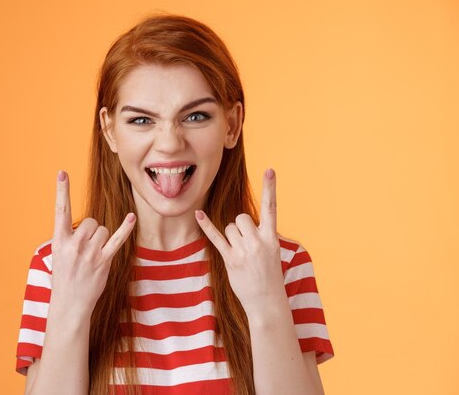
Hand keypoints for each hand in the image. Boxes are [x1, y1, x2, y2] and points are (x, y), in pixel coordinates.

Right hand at [50, 170, 135, 314]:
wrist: (69, 304)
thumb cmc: (64, 278)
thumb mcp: (58, 255)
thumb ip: (71, 238)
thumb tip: (89, 227)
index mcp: (59, 240)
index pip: (60, 210)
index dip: (61, 191)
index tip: (62, 173)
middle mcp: (74, 244)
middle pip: (90, 221)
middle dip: (91, 231)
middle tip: (84, 249)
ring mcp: (89, 252)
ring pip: (102, 230)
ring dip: (101, 239)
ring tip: (92, 256)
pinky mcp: (104, 260)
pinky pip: (117, 239)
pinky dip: (125, 229)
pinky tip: (131, 218)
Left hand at [195, 168, 285, 312]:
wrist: (267, 302)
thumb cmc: (269, 275)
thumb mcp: (272, 252)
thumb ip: (260, 234)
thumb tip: (242, 222)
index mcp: (271, 237)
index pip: (271, 208)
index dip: (270, 188)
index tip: (269, 169)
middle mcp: (258, 241)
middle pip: (241, 217)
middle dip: (240, 227)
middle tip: (247, 245)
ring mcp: (244, 251)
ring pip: (229, 227)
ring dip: (231, 236)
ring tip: (241, 254)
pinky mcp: (230, 259)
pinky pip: (216, 238)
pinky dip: (206, 225)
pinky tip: (197, 214)